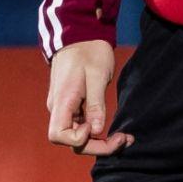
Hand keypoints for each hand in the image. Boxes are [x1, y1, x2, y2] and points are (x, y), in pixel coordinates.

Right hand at [46, 40, 133, 155]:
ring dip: (100, 142)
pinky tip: (115, 131)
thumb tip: (96, 131)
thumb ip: (96, 104)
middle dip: (97, 147)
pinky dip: (97, 132)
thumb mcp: (96, 75)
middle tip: (123, 140)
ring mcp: (65, 108)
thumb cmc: (89, 51)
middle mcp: (59, 108)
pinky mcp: (72, 107)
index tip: (95, 126)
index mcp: (62, 100)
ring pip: (78, 137)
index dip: (78, 139)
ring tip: (124, 138)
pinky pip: (82, 127)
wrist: (81, 34)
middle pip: (71, 142)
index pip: (58, 135)